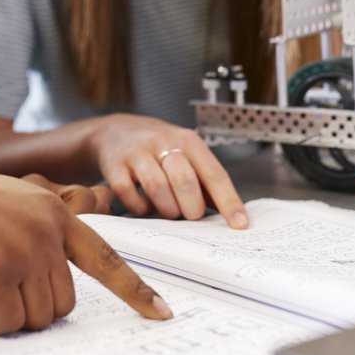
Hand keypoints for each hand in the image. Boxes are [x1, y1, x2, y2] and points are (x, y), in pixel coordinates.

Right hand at [0, 163, 171, 334]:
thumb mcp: (11, 205)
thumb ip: (41, 234)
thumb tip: (57, 285)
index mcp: (55, 211)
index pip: (106, 256)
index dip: (134, 289)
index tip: (161, 312)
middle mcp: (47, 228)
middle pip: (64, 303)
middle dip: (31, 306)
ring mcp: (26, 249)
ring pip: (37, 318)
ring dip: (5, 313)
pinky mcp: (0, 273)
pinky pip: (6, 324)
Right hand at [88, 114, 248, 224]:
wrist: (114, 130)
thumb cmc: (156, 147)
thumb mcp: (184, 153)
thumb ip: (204, 179)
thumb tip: (230, 212)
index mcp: (187, 140)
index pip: (213, 173)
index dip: (228, 201)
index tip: (240, 224)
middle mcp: (162, 142)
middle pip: (185, 180)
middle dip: (192, 207)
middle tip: (191, 215)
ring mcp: (136, 153)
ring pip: (157, 187)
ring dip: (167, 209)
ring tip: (169, 211)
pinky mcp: (114, 166)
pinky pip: (129, 194)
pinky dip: (140, 208)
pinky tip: (145, 204)